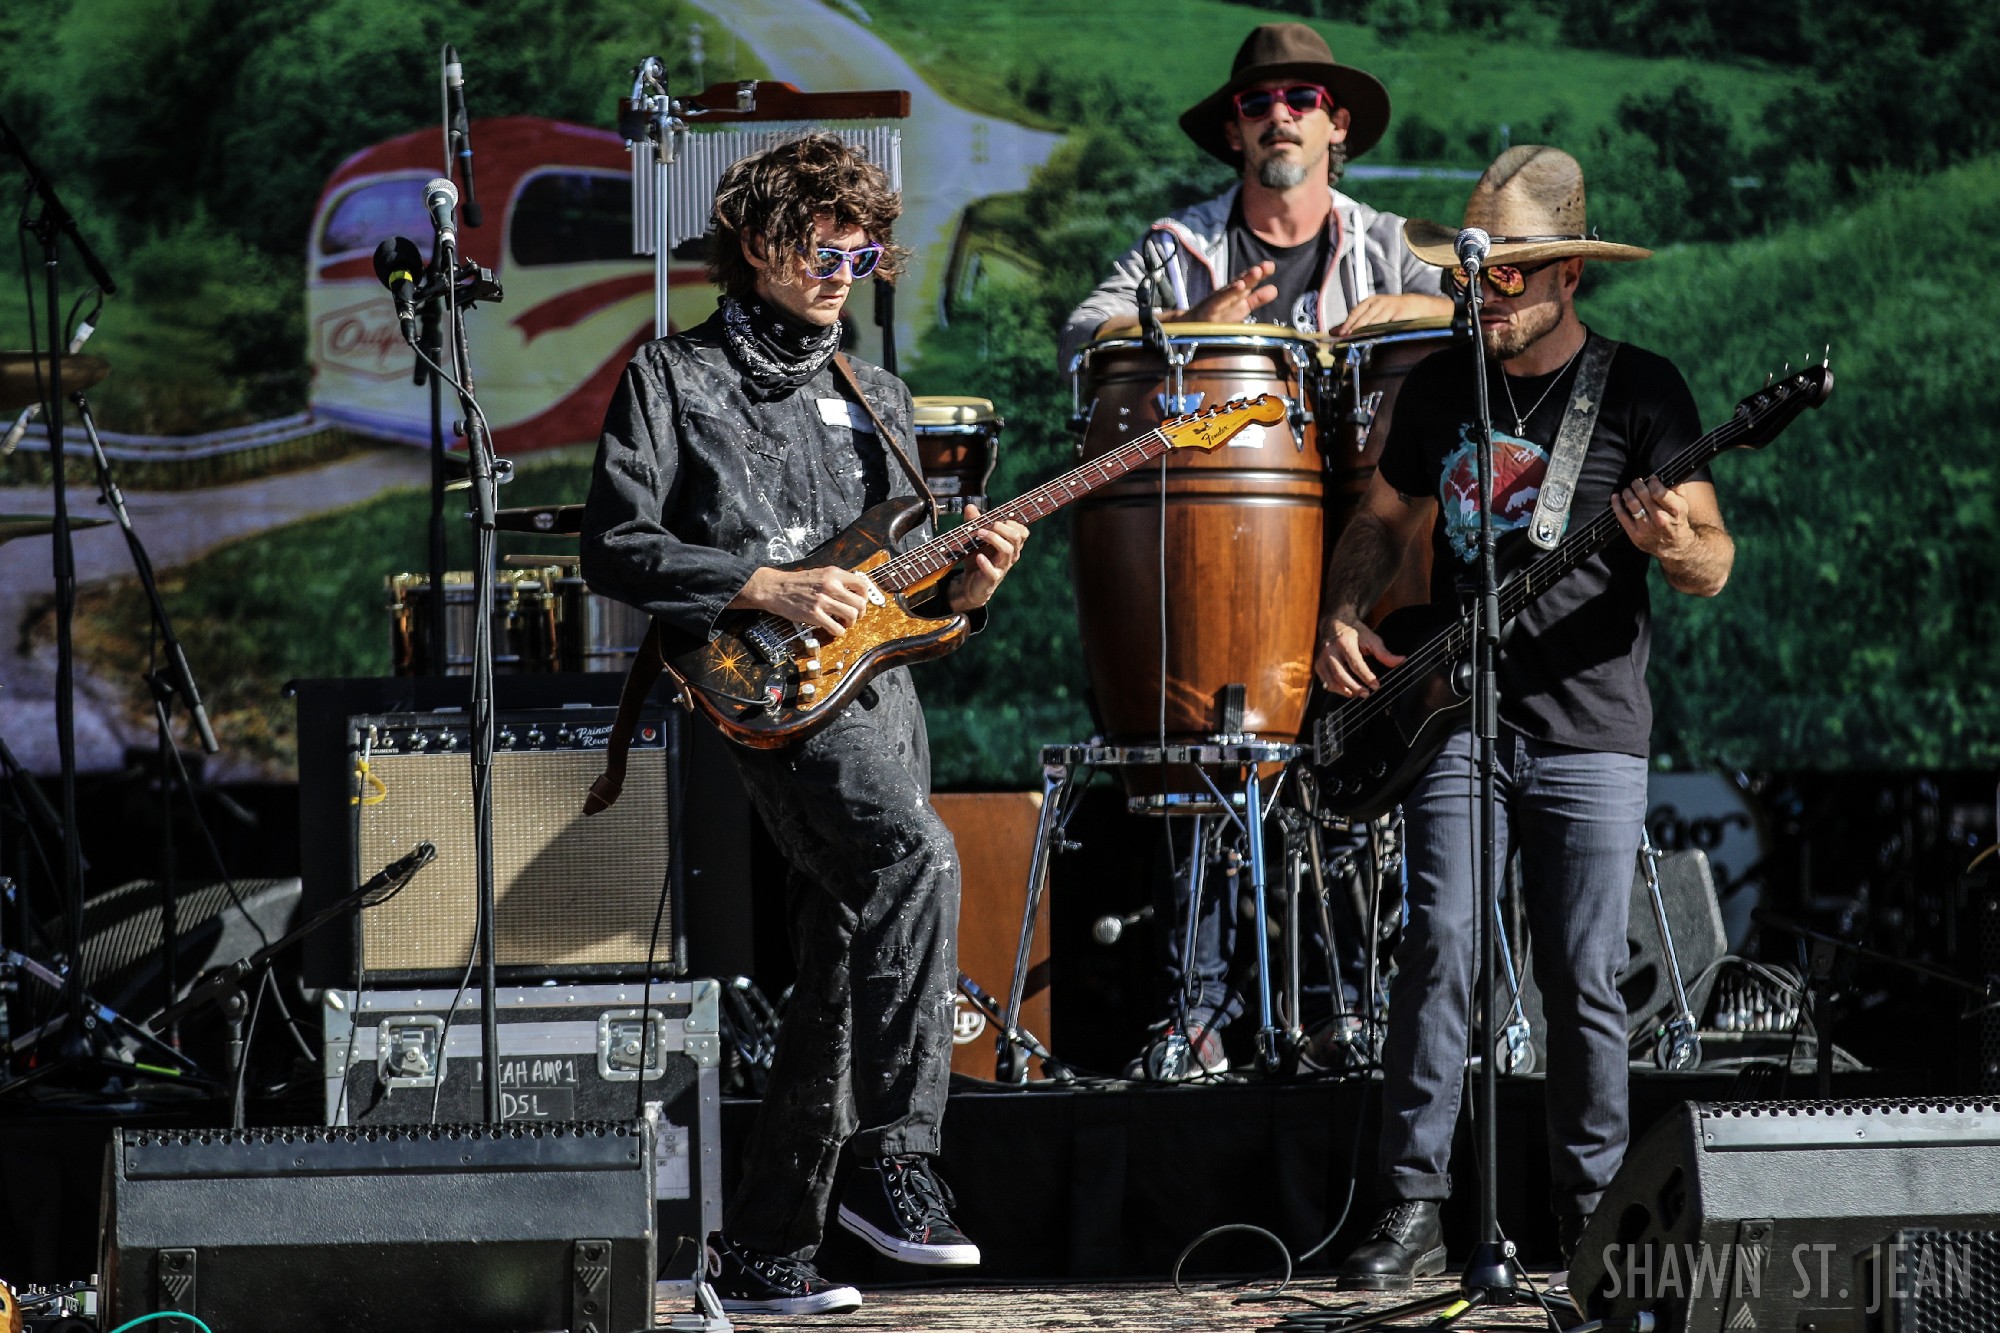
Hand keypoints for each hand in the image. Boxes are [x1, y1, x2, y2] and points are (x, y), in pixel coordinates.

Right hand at [733, 565, 876, 639]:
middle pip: (860, 603)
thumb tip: (854, 591)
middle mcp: (831, 585)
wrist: (775, 588)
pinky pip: (837, 628)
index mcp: (834, 574)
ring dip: (851, 623)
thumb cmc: (797, 582)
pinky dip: (839, 631)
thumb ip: (837, 580)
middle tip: (853, 616)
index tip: (859, 601)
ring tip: (844, 623)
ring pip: (852, 615)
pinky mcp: (815, 615)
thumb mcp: (820, 573)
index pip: (862, 584)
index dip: (864, 596)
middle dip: (860, 612)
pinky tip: (834, 629)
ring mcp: (823, 600)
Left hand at [948, 503, 1028, 610]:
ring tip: (979, 534)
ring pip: (1007, 550)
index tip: (997, 520)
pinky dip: (985, 563)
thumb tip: (969, 506)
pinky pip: (993, 571)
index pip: (1023, 532)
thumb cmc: (977, 559)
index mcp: (1011, 545)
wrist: (971, 584)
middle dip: (1002, 528)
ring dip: (993, 539)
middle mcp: (1010, 556)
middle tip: (986, 526)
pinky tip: (978, 557)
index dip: (1013, 523)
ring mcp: (1002, 567)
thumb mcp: (975, 539)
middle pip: (1016, 537)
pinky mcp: (992, 579)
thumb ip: (974, 523)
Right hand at [1183, 261, 1278, 323]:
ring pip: (1232, 289)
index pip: (1249, 281)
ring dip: (1244, 280)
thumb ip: (1257, 298)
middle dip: (1253, 274)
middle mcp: (1228, 294)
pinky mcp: (1210, 309)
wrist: (1190, 325)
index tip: (1271, 267)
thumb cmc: (1217, 316)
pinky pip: (1220, 300)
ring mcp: (1218, 301)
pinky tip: (1239, 286)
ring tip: (1256, 272)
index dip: (1260, 274)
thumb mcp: (1241, 307)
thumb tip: (1275, 289)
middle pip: (1242, 282)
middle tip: (1268, 266)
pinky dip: (1229, 293)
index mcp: (1236, 293)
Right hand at [1313, 608, 1405, 696]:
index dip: (1367, 677)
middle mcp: (1330, 650)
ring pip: (1331, 680)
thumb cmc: (1354, 631)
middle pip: (1341, 675)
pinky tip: (1346, 691)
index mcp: (1345, 643)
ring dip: (1345, 690)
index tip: (1376, 686)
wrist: (1334, 622)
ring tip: (1357, 694)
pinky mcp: (1318, 664)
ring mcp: (1322, 658)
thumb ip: (1384, 652)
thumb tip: (1401, 661)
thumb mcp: (1371, 638)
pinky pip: (1325, 681)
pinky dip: (1335, 688)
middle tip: (1366, 694)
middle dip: (1355, 687)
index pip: (1356, 664)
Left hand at [1330, 292, 1453, 337]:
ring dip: (1365, 332)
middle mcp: (1380, 302)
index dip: (1348, 323)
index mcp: (1371, 301)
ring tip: (1357, 340)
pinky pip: (1388, 326)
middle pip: (1364, 318)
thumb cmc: (1391, 310)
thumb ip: (1355, 321)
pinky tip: (1375, 339)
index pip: (1356, 312)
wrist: (1416, 305)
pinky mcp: (1399, 315)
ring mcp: (1390, 308)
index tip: (1340, 334)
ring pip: (1375, 322)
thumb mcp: (1373, 311)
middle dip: (1354, 330)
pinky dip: (1381, 332)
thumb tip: (1335, 332)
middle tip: (1346, 339)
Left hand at [1613, 476, 1698, 561]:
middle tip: (1636, 481)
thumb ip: (1677, 489)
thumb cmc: (1677, 521)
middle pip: (1644, 496)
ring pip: (1632, 504)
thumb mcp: (1683, 505)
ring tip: (1628, 489)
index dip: (1652, 482)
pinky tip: (1616, 497)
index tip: (1651, 479)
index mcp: (1674, 510)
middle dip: (1638, 485)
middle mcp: (1660, 519)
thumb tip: (1667, 473)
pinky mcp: (1635, 534)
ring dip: (1627, 493)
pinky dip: (1616, 504)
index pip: (1659, 492)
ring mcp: (1646, 528)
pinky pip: (1622, 516)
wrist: (1675, 546)